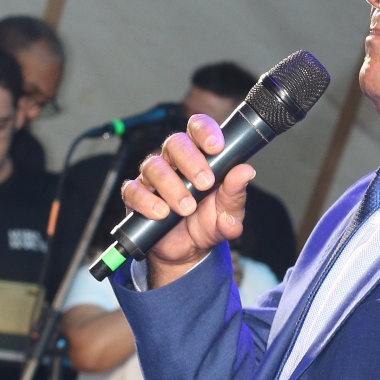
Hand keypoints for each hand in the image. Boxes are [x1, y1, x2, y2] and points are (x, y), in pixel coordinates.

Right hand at [120, 115, 254, 286]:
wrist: (189, 252)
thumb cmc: (208, 223)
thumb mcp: (228, 212)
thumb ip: (235, 193)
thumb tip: (246, 171)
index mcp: (199, 155)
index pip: (197, 127)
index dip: (205, 131)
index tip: (216, 147)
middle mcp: (174, 161)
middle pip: (175, 143)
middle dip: (191, 161)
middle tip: (205, 184)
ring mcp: (153, 178)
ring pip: (154, 166)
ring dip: (172, 187)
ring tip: (187, 208)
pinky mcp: (136, 197)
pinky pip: (133, 190)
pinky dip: (146, 201)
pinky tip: (161, 213)